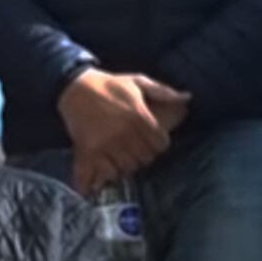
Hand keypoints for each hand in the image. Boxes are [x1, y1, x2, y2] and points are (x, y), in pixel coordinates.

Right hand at [58, 69, 190, 192]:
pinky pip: (101, 172)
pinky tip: (99, 179)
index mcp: (140, 116)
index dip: (157, 144)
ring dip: (124, 165)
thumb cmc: (108, 84)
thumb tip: (187, 97)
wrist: (73, 85)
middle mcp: (125, 133)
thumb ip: (163, 91)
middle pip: (145, 159)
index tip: (149, 141)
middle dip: (141, 155)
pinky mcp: (89, 150)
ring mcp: (107, 144)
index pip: (160, 145)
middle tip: (133, 149)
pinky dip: (101, 177)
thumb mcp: (137, 81)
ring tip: (119, 157)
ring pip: (126, 168)